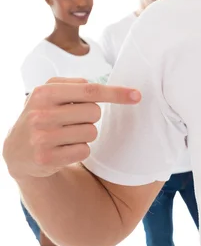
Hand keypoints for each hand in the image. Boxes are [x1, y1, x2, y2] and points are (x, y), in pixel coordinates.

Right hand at [2, 77, 140, 179]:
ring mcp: (42, 136)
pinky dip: (79, 150)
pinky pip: (85, 151)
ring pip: (92, 132)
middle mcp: (41, 113)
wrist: (17, 151)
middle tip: (70, 121)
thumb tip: (115, 90)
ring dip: (85, 135)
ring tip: (65, 136)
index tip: (137, 95)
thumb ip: (77, 88)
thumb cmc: (43, 117)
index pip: (90, 90)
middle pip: (95, 112)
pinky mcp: (47, 157)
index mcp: (44, 92)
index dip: (116, 93)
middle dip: (90, 117)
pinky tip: (62, 149)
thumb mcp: (50, 95)